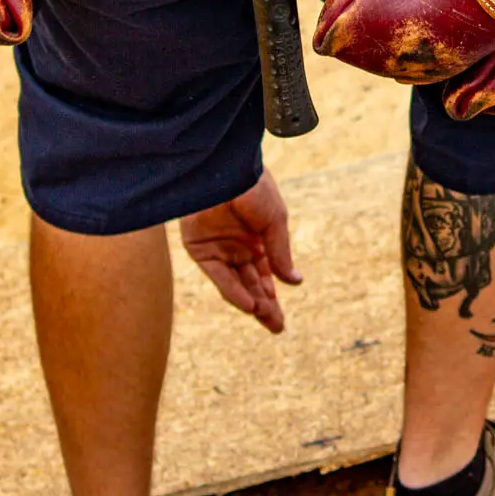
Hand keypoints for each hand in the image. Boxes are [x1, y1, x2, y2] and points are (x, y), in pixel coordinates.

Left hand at [178, 169, 302, 333]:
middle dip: (264, 305)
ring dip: (251, 302)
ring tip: (267, 318)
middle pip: (251, 283)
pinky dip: (234, 290)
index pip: (264, 275)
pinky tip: (250, 303)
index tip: (280, 318)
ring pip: (236, 283)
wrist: (224, 168)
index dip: (273, 296)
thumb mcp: (274, 222)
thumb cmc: (253, 188)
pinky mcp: (199, 248)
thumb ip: (280, 253)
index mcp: (255, 238)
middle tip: (277, 327)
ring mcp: (217, 248)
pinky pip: (219, 275)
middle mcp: (235, 247)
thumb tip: (295, 282)